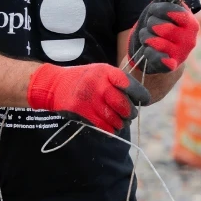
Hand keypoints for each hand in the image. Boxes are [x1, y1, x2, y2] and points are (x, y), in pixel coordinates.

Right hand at [27, 62, 150, 134]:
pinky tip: (111, 127)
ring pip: (115, 119)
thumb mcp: (101, 72)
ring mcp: (88, 98)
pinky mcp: (81, 111)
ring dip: (120, 124)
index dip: (140, 95)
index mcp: (105, 71)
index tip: (144, 100)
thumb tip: (140, 99)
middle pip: (124, 105)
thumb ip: (118, 82)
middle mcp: (98, 84)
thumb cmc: (84, 79)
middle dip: (130, 113)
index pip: (129, 85)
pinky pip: (103, 126)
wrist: (55, 85)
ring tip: (120, 122)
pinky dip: (110, 129)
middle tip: (130, 115)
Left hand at [127, 0, 198, 73]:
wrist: (153, 51)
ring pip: (156, 42)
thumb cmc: (158, 25)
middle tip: (150, 26)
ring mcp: (181, 54)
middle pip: (162, 27)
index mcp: (191, 23)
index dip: (159, 9)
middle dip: (150, 24)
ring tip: (147, 37)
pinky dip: (148, 52)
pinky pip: (156, 58)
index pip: (174, 11)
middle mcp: (190, 39)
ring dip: (146, 37)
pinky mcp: (171, 66)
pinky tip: (148, 50)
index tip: (153, 10)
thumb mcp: (161, 7)